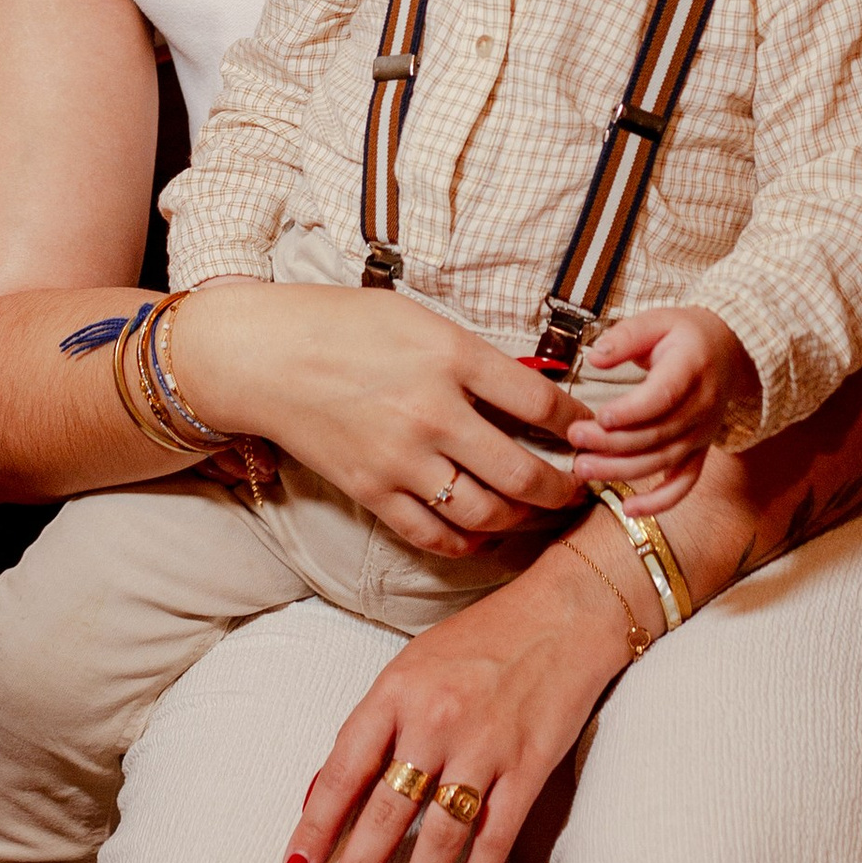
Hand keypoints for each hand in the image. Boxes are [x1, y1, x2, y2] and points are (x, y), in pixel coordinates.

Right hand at [171, 280, 593, 555]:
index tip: (594, 433)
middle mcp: (434, 413)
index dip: (580, 426)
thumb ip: (474, 357)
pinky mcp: (372, 492)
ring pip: (486, 515)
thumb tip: (529, 392)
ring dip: (523, 522)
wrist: (267, 355)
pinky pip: (434, 535)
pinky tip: (484, 533)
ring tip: (538, 514)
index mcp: (452, 357)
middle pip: (525, 475)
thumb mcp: (421, 319)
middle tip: (581, 490)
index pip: (542, 403)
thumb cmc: (344, 324)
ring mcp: (402, 459)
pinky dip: (468, 543)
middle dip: (564, 491)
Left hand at [273, 538, 645, 862]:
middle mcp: (435, 719)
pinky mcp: (529, 765)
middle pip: (385, 816)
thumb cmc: (479, 639)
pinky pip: (495, 838)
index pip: (341, 774)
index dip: (311, 833)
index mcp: (396, 690)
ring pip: (439, 838)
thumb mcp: (411, 664)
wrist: (564, 610)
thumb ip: (370, 726)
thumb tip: (317, 793)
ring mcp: (485, 745)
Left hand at [564, 306, 756, 513]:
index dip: (632, 410)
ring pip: (663, 461)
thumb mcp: (657, 320)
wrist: (729, 350)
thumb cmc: (685, 333)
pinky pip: (684, 483)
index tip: (601, 416)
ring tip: (583, 468)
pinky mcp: (700, 450)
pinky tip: (630, 509)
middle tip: (575, 437)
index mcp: (692, 367)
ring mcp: (703, 433)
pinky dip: (660, 501)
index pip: (664, 396)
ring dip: (622, 470)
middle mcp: (702, 406)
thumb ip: (625, 337)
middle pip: (656, 433)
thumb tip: (596, 358)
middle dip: (612, 442)